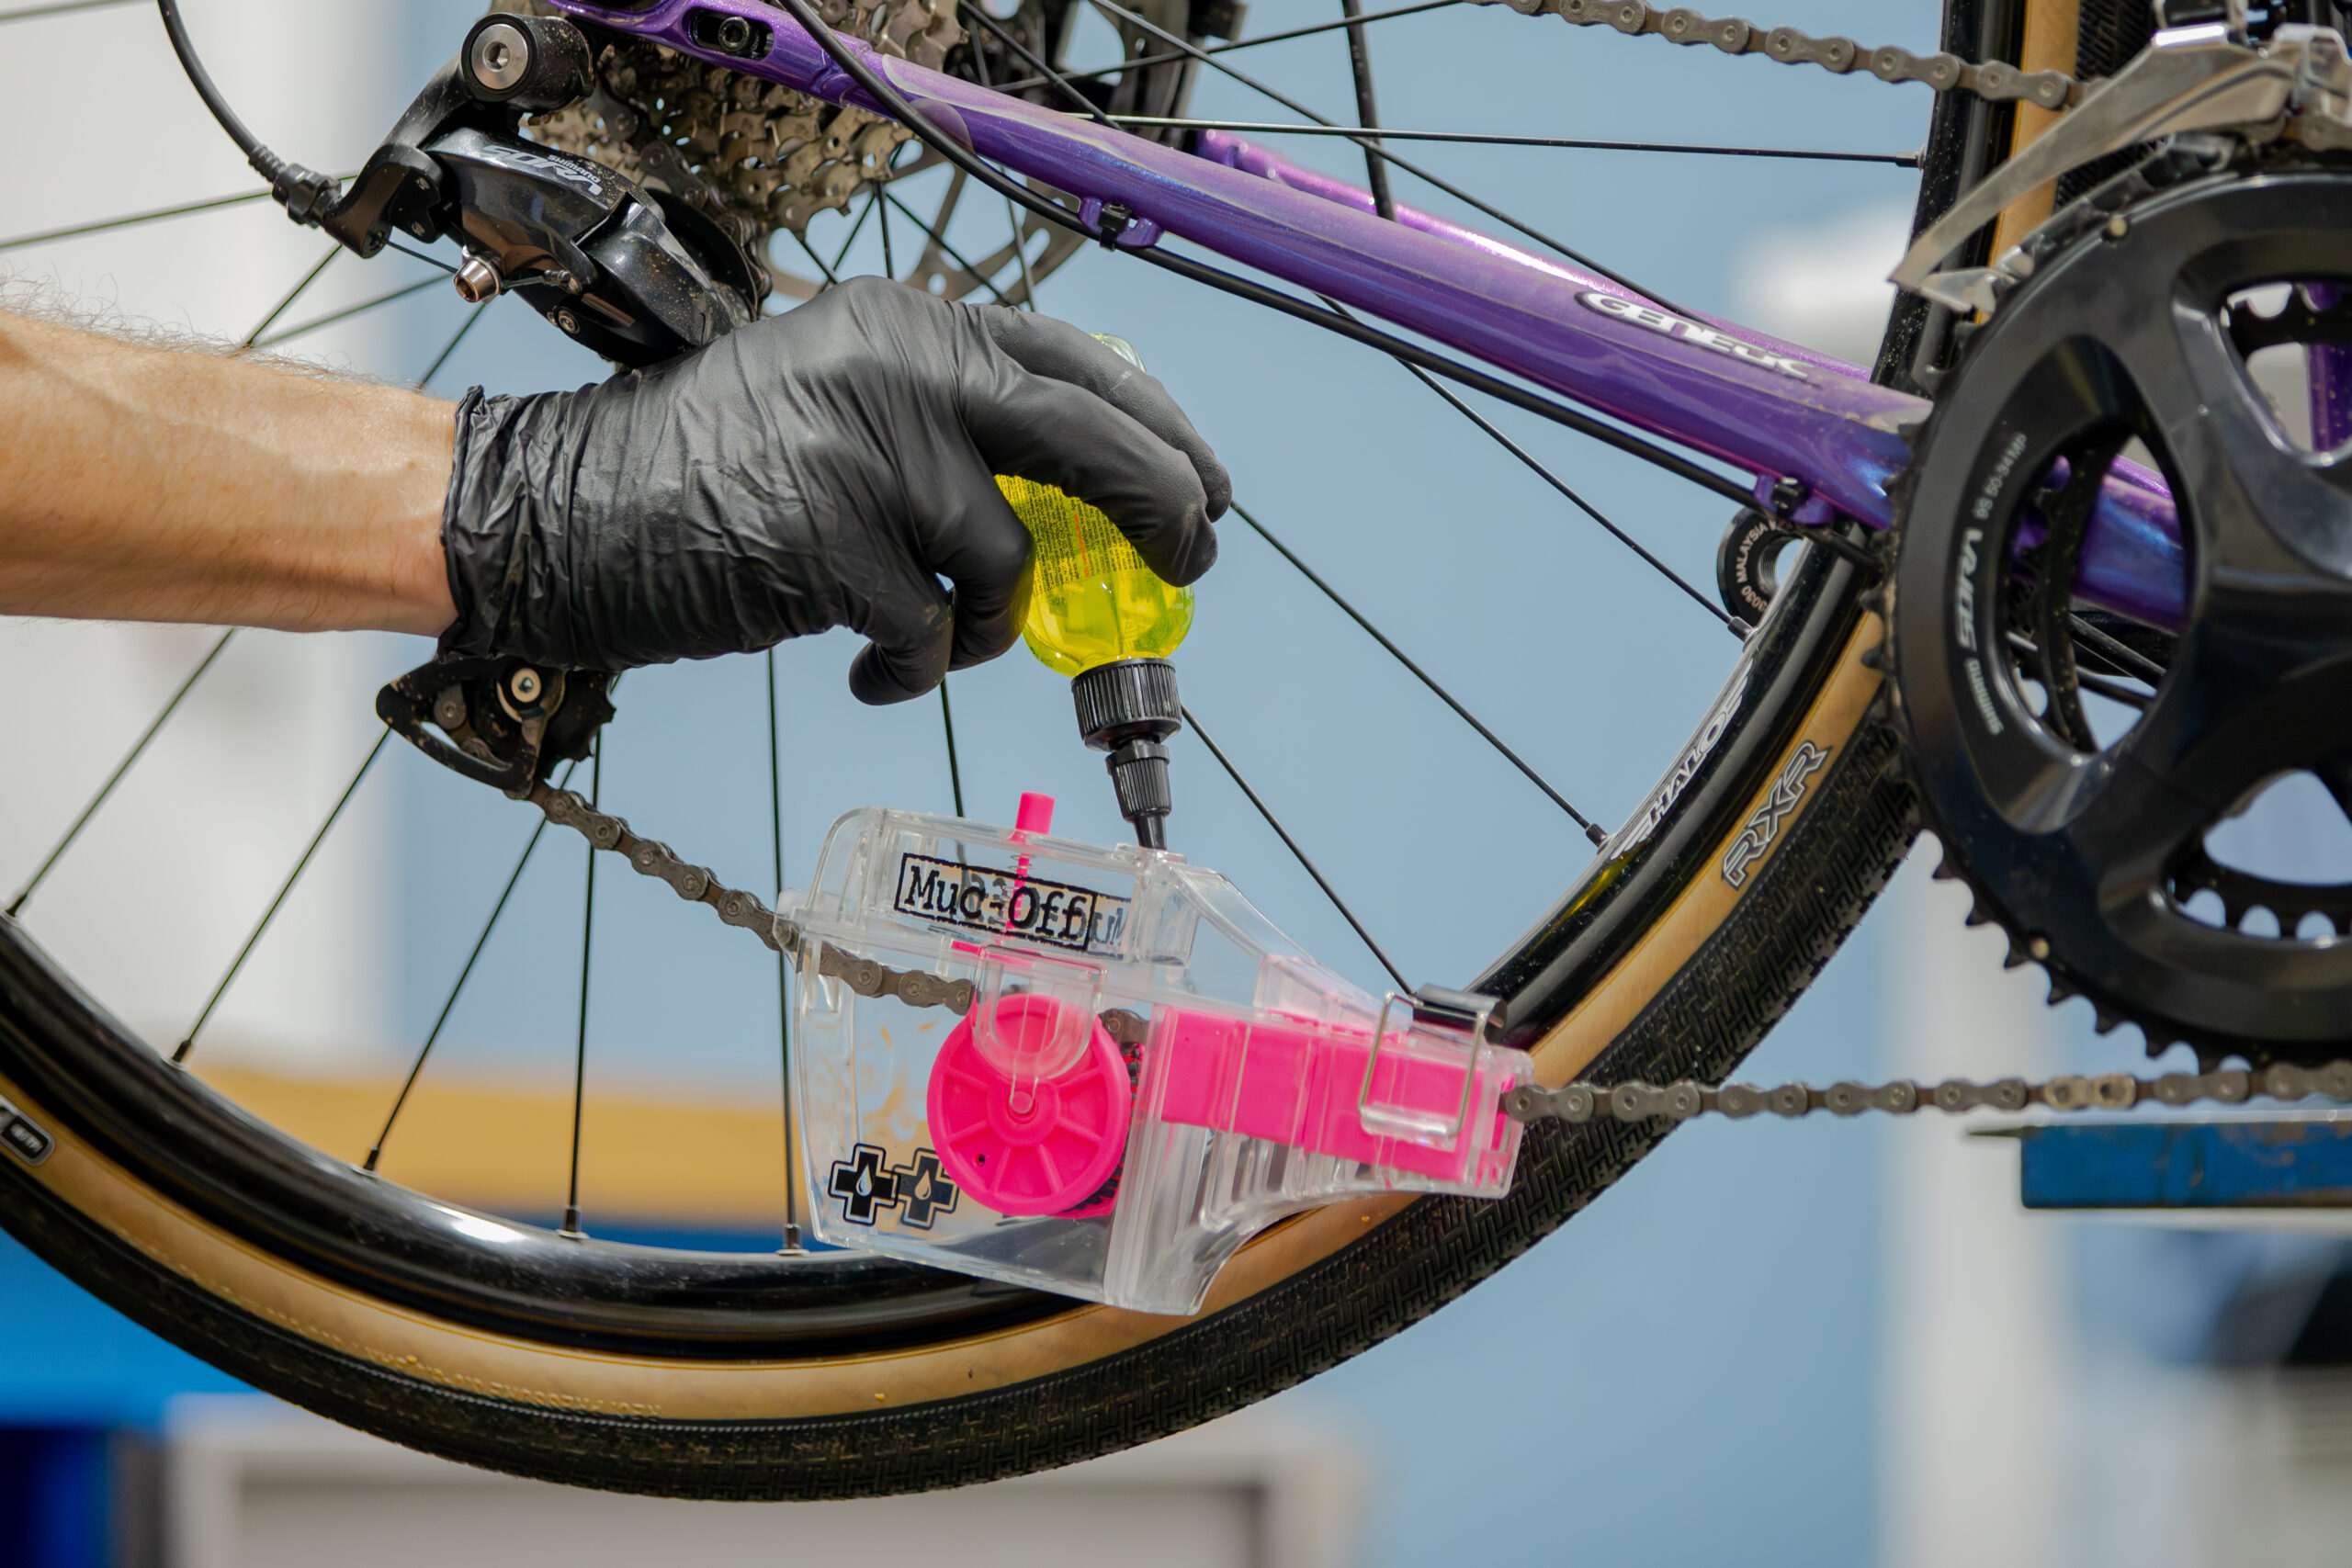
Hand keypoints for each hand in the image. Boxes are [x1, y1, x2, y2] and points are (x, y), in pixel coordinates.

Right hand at [438, 277, 1228, 701]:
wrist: (557, 510)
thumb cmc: (702, 474)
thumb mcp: (839, 404)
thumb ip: (951, 430)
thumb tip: (1087, 507)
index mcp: (907, 325)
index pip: (1078, 361)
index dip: (1163, 430)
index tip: (1209, 490)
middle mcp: (898, 368)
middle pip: (1088, 439)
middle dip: (1163, 511)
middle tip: (1190, 568)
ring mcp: (866, 452)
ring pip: (1007, 563)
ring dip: (987, 628)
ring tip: (927, 642)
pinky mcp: (831, 542)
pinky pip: (931, 635)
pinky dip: (912, 672)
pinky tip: (866, 673)